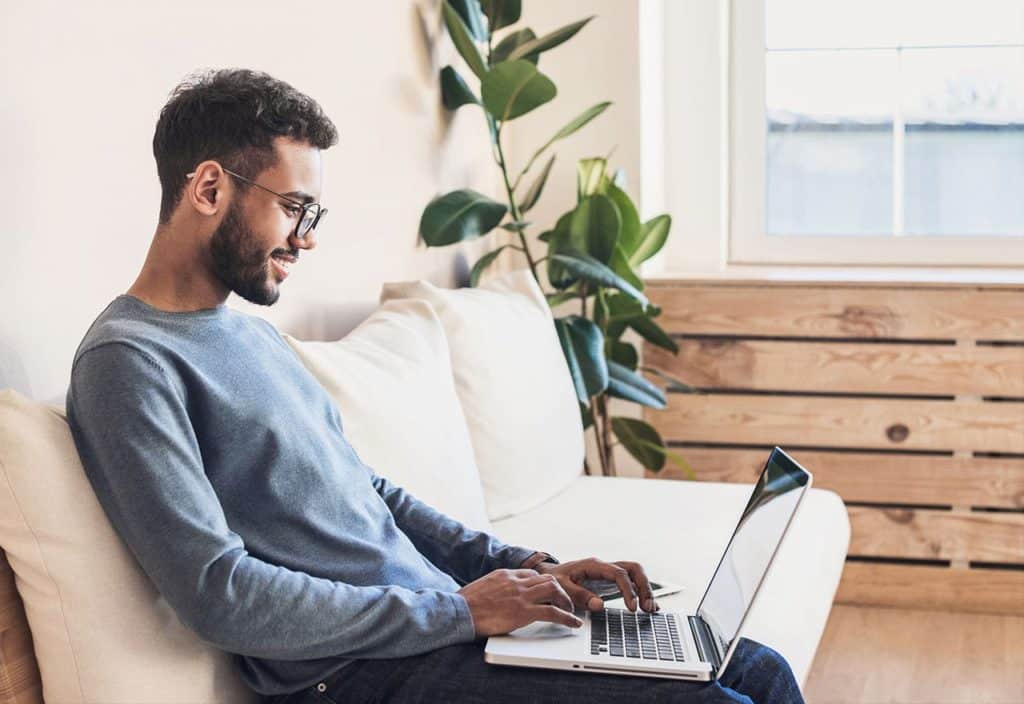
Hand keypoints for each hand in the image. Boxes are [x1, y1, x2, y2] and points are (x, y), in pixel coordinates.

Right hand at [457, 568, 582, 636]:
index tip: (547, 592)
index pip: (532, 574)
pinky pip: (553, 612)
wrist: (459, 611)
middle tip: (564, 601)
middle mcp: (516, 581)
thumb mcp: (481, 588)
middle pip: (547, 579)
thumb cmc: (464, 604)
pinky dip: (567, 618)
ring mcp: (521, 595)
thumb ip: (494, 589)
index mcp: (505, 574)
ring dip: (566, 601)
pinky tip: (573, 623)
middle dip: (559, 590)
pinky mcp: (523, 612)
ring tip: (570, 611)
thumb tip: (497, 596)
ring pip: (554, 590)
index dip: (542, 584)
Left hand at [534, 557, 656, 613]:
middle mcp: (605, 567)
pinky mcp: (610, 581)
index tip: (632, 607)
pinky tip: (649, 606)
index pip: (619, 573)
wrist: (548, 575)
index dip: (628, 590)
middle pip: (633, 569)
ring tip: (650, 609)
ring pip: (635, 574)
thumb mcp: (561, 587)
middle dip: (644, 587)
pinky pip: (631, 582)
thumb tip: (600, 605)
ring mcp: (609, 573)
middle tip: (647, 607)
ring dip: (645, 589)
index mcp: (594, 566)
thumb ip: (579, 595)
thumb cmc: (554, 579)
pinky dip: (641, 593)